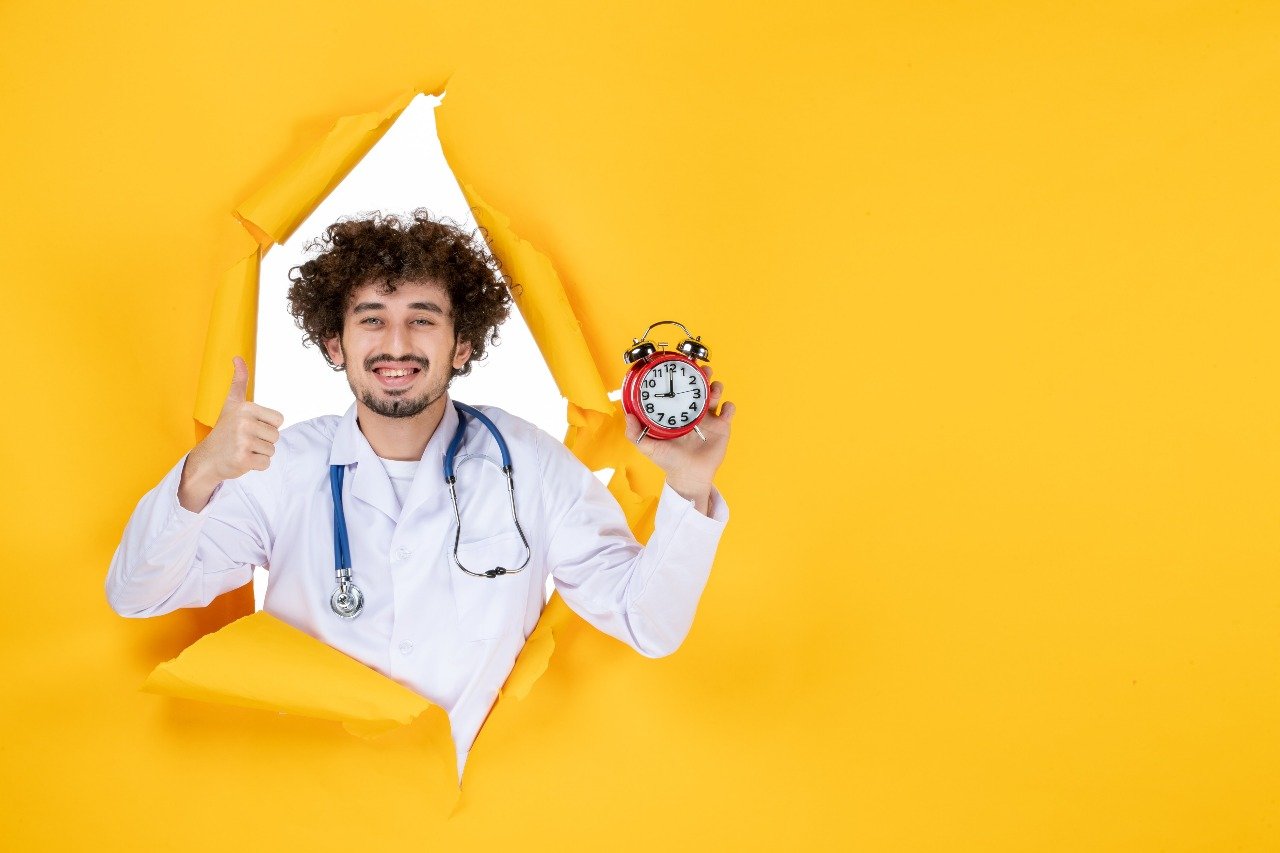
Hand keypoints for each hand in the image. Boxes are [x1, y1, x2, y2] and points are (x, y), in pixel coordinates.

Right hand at [180, 357, 283, 508]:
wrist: (207, 458)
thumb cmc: (224, 430)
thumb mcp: (231, 403)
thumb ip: (239, 381)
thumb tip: (237, 357)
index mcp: (245, 407)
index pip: (279, 420)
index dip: (267, 426)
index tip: (249, 427)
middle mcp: (244, 422)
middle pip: (276, 436)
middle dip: (263, 441)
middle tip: (244, 440)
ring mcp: (243, 441)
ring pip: (272, 450)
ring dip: (260, 453)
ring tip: (242, 449)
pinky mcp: (243, 459)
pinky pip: (266, 463)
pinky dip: (257, 465)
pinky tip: (242, 460)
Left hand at [624, 366, 735, 514]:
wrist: (688, 476)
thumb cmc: (668, 461)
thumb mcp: (647, 446)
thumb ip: (634, 433)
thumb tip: (627, 415)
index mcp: (676, 411)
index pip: (679, 388)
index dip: (681, 375)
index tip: (681, 366)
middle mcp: (692, 410)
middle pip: (699, 385)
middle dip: (702, 374)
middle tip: (702, 371)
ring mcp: (708, 417)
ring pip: (716, 393)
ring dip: (716, 387)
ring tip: (712, 391)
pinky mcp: (722, 426)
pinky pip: (729, 410)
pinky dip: (729, 406)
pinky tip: (723, 409)